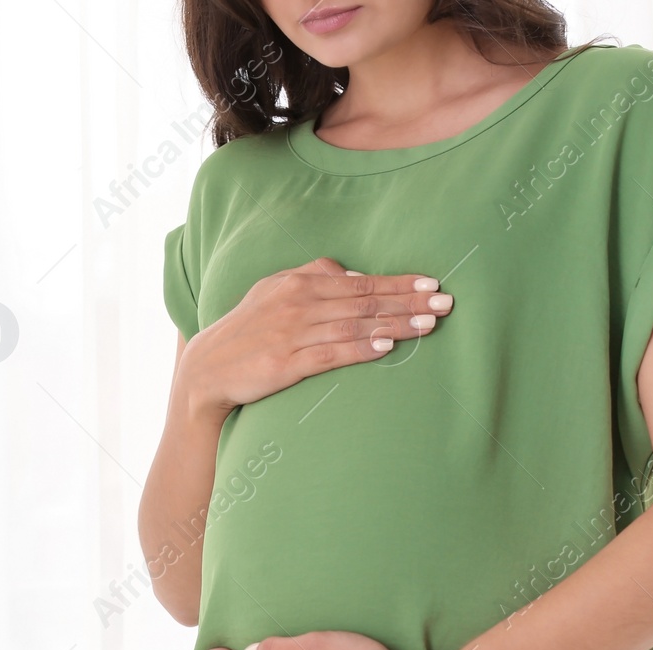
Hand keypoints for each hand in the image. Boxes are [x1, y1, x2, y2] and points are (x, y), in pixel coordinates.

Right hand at [178, 258, 452, 416]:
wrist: (206, 369)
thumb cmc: (246, 330)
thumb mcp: (273, 291)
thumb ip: (313, 278)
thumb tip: (355, 276)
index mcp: (298, 283)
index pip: (360, 282)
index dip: (399, 283)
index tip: (432, 284)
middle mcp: (298, 303)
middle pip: (365, 301)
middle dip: (408, 302)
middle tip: (446, 303)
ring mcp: (291, 333)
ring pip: (354, 326)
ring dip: (395, 325)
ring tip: (429, 326)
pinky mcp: (285, 363)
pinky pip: (330, 354)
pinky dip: (360, 349)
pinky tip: (386, 348)